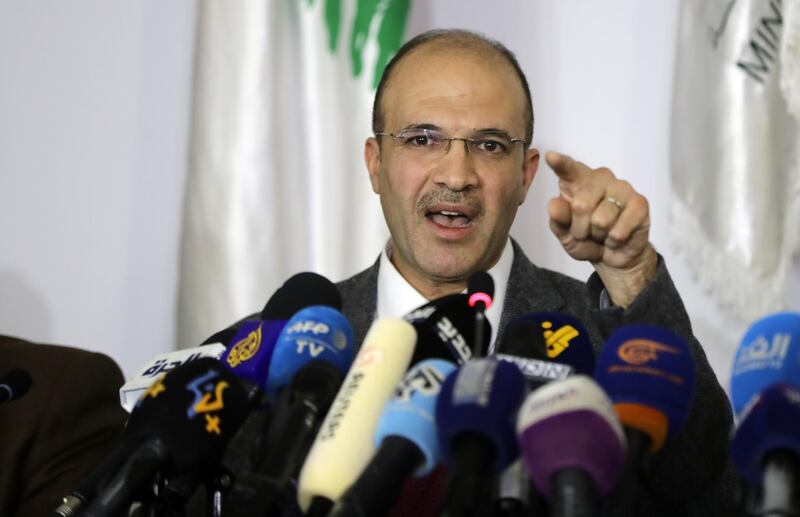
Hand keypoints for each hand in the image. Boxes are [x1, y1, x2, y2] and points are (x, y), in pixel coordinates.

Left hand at [546, 151, 656, 307]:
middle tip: (586, 232)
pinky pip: (618, 230)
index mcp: (578, 181)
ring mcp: (622, 188)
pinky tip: (617, 237)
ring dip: (598, 236)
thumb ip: (558, 220)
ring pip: (601, 220)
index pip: (568, 169)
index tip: (550, 156)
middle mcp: (601, 178)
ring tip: (603, 233)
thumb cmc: (586, 238)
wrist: (614, 255)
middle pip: (581, 205)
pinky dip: (613, 241)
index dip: (560, 163)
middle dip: (580, 229)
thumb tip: (553, 205)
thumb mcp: (565, 234)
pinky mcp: (640, 203)